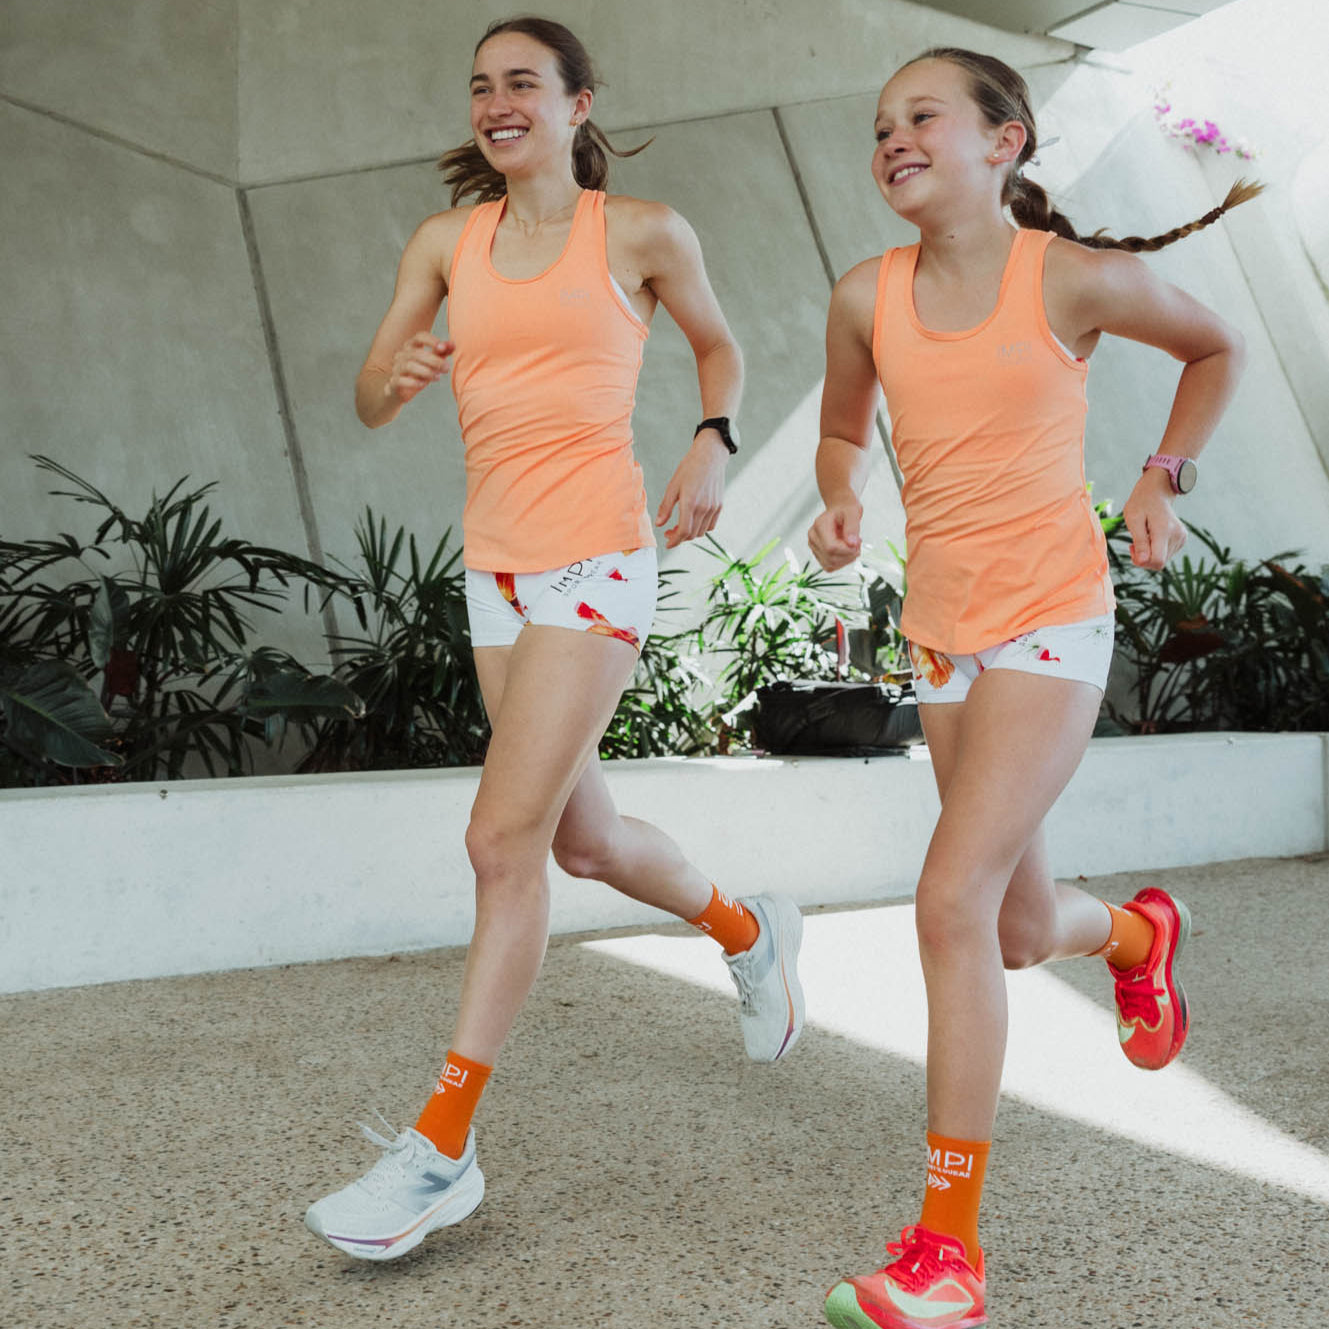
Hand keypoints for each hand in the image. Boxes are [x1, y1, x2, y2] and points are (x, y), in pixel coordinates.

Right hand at [386, 332, 453, 403]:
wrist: (399, 390)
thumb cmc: (417, 374)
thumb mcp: (431, 363)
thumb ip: (441, 353)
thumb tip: (452, 344)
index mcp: (410, 346)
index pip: (419, 337)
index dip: (431, 340)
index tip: (443, 348)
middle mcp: (401, 355)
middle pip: (417, 353)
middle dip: (434, 360)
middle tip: (446, 368)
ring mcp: (396, 368)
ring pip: (409, 366)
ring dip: (426, 371)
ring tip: (437, 377)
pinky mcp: (393, 382)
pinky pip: (401, 380)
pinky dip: (413, 382)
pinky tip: (423, 384)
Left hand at [655, 432, 727, 547]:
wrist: (710, 456)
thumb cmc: (689, 468)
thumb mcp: (673, 486)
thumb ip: (665, 507)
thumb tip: (659, 524)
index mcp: (690, 503)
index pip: (683, 531)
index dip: (674, 541)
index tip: (667, 543)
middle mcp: (704, 507)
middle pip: (692, 534)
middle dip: (679, 538)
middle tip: (669, 532)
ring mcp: (713, 507)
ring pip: (701, 532)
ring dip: (690, 533)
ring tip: (680, 526)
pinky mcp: (719, 505)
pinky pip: (711, 525)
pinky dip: (701, 528)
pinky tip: (693, 521)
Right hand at [807, 499, 862, 570]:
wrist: (840, 509)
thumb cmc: (846, 510)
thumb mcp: (853, 513)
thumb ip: (852, 528)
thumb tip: (852, 544)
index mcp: (820, 526)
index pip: (831, 548)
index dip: (847, 550)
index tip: (858, 543)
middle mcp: (813, 537)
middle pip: (830, 558)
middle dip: (848, 555)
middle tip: (858, 544)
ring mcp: (813, 546)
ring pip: (829, 565)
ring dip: (846, 560)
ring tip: (853, 547)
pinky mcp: (818, 554)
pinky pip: (829, 566)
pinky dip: (841, 563)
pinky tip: (847, 552)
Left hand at [1122, 467, 1186, 569]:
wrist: (1156, 492)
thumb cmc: (1141, 504)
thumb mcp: (1133, 520)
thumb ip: (1139, 541)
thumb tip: (1142, 561)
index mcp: (1164, 530)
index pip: (1157, 561)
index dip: (1142, 562)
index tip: (1132, 548)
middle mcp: (1177, 535)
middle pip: (1159, 563)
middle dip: (1144, 558)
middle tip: (1133, 543)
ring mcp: (1181, 537)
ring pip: (1162, 560)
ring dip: (1149, 554)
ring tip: (1143, 537)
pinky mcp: (1182, 539)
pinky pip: (1166, 554)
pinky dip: (1155, 550)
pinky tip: (1151, 537)